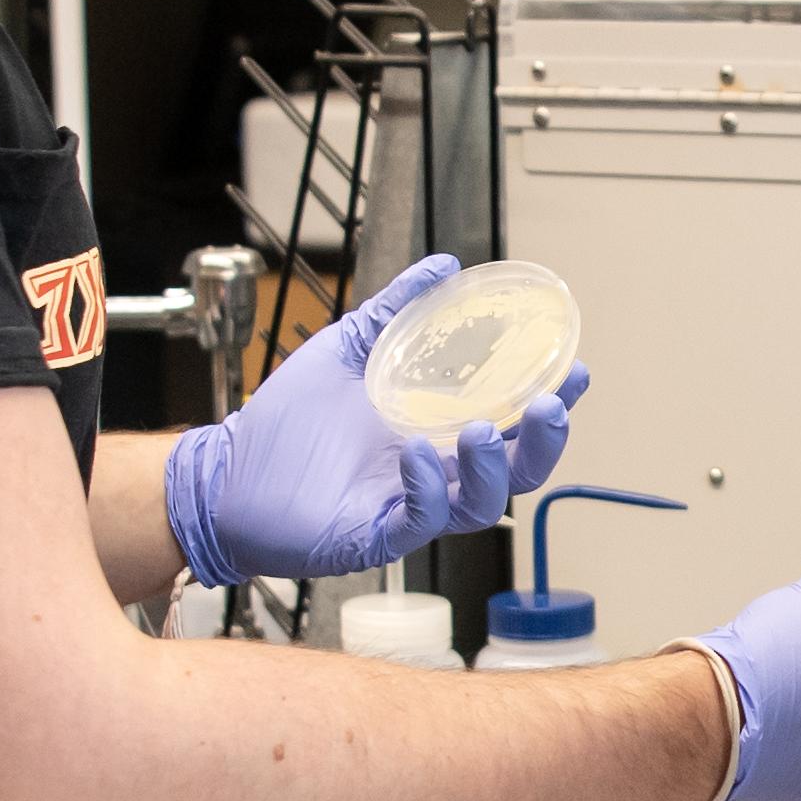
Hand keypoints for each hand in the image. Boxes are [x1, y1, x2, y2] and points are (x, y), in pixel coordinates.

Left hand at [161, 253, 587, 585]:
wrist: (225, 473)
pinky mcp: (378, 534)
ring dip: (492, 466)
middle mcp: (432, 473)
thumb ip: (395, 309)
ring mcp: (408, 506)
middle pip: (516, 472)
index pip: (510, 425)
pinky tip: (416, 455)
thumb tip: (443, 266)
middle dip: (545, 442)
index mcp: (434, 432)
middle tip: (552, 404)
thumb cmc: (284, 424)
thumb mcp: (348, 349)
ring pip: (481, 504)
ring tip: (481, 427)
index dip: (549, 405)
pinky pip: (422, 520)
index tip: (574, 370)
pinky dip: (428, 488)